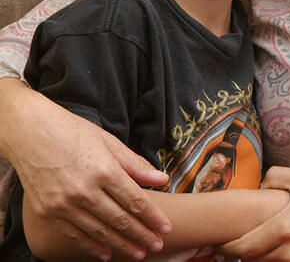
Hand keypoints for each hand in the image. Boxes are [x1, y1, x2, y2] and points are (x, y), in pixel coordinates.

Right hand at [0, 80, 170, 259]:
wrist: (31, 133)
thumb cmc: (74, 132)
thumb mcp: (110, 142)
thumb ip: (136, 165)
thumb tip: (162, 179)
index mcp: (104, 170)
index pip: (135, 200)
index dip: (153, 217)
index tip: (166, 227)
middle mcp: (85, 191)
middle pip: (120, 219)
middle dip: (142, 235)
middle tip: (157, 245)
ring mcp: (64, 205)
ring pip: (100, 231)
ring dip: (121, 245)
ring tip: (138, 253)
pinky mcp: (48, 213)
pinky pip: (75, 235)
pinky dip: (92, 247)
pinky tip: (106, 254)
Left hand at [218, 167, 289, 261]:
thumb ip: (276, 176)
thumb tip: (258, 186)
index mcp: (284, 229)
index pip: (241, 248)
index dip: (225, 248)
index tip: (219, 243)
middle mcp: (287, 253)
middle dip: (240, 254)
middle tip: (234, 243)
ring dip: (257, 258)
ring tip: (256, 245)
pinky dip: (273, 261)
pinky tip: (275, 250)